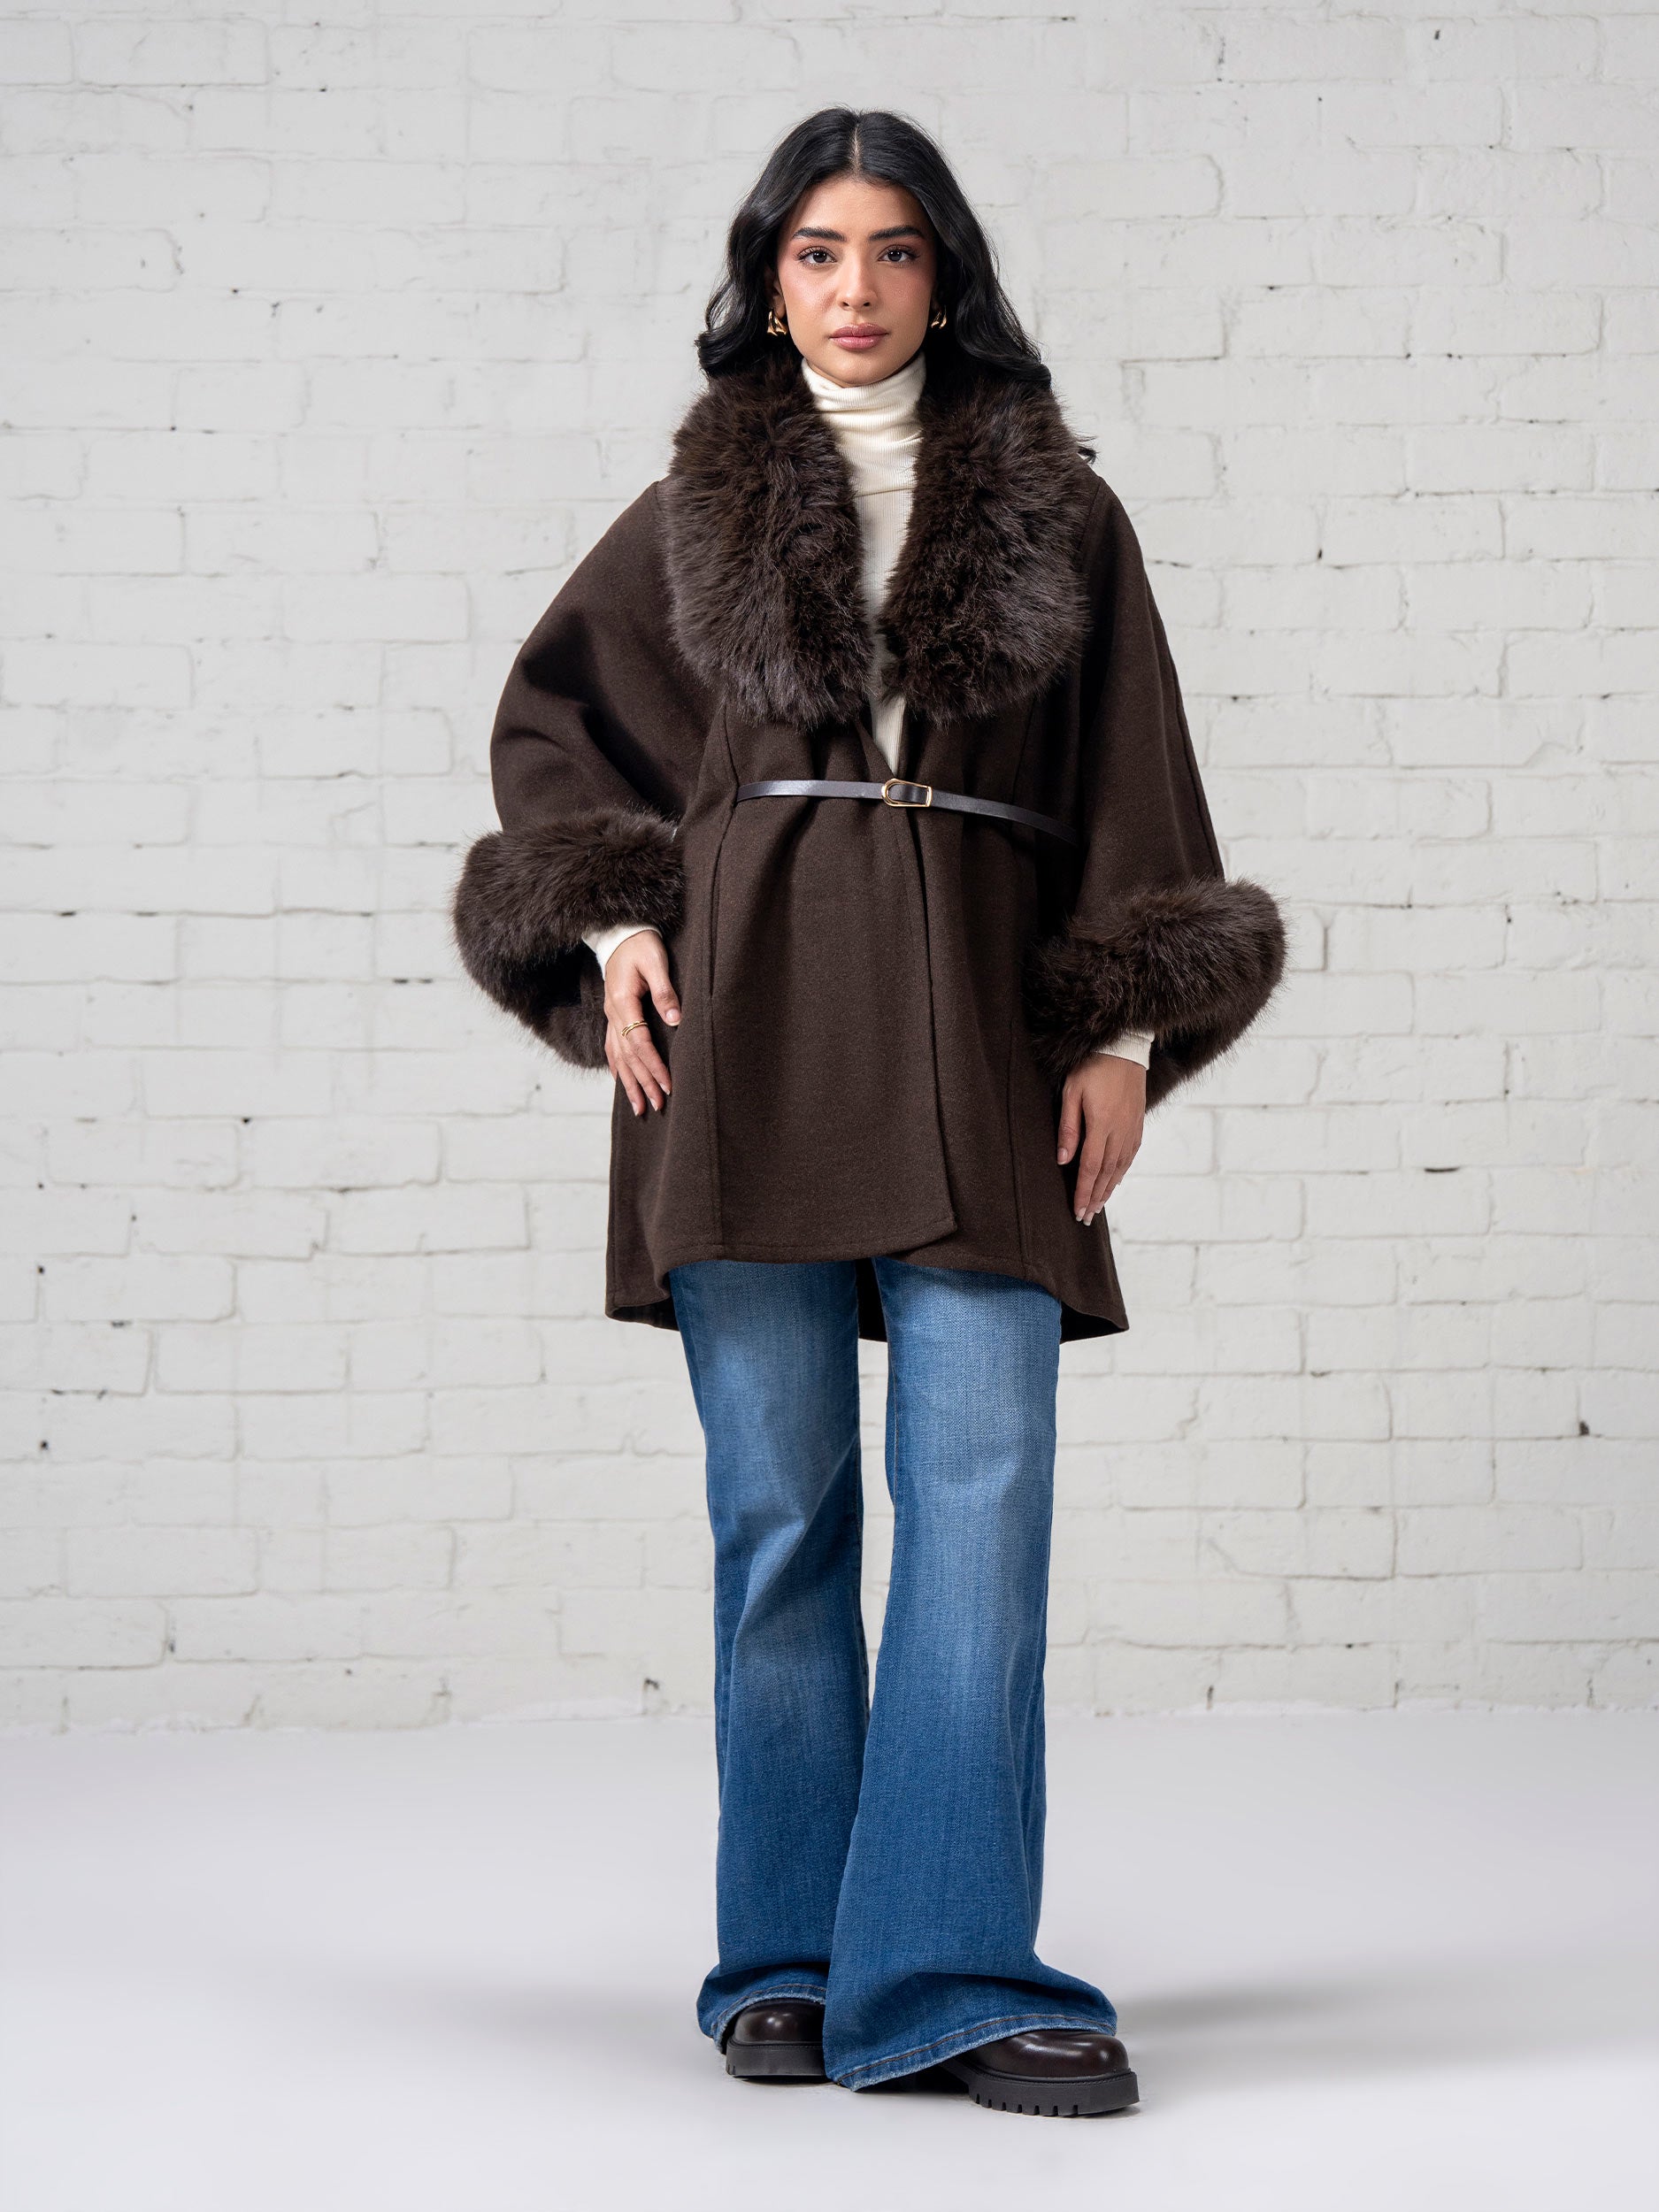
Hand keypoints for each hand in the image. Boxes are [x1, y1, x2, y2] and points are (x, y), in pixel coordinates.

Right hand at [602, 929, 680, 1114]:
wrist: (620, 932)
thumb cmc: (641, 944)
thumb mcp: (656, 962)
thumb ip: (664, 991)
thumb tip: (676, 1020)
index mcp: (623, 1002)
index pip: (639, 1043)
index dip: (653, 1066)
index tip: (668, 1084)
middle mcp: (612, 1014)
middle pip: (628, 1056)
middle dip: (643, 1083)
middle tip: (657, 1105)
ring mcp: (610, 1016)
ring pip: (618, 1057)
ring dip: (629, 1083)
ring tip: (639, 1108)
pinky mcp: (612, 1015)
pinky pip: (611, 1048)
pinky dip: (617, 1068)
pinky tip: (622, 1082)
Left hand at [1057, 1055, 1145, 1225]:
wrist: (1124, 1049)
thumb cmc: (1092, 1067)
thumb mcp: (1072, 1092)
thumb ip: (1068, 1127)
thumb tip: (1063, 1159)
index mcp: (1102, 1125)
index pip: (1091, 1168)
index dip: (1083, 1192)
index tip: (1077, 1211)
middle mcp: (1120, 1131)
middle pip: (1106, 1173)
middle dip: (1095, 1197)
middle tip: (1086, 1218)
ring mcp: (1131, 1128)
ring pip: (1120, 1167)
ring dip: (1108, 1189)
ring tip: (1098, 1206)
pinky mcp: (1138, 1124)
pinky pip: (1130, 1155)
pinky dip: (1121, 1172)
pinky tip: (1115, 1181)